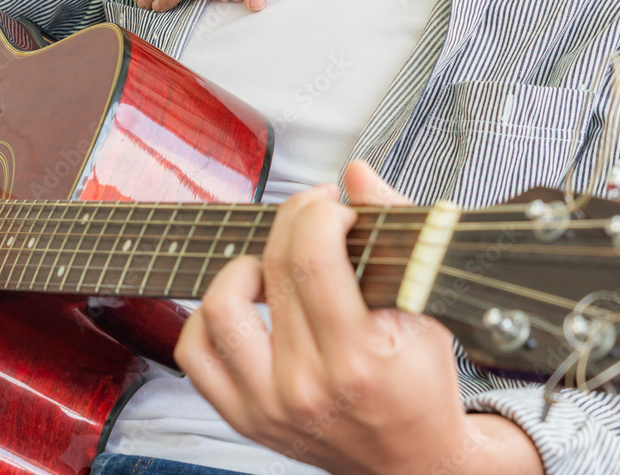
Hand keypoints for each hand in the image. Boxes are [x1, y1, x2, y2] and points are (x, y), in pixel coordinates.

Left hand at [175, 161, 543, 474]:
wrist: (410, 462)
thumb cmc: (421, 384)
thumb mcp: (426, 308)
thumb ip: (395, 232)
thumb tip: (355, 174)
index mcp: (359, 360)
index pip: (313, 261)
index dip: (317, 214)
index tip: (334, 207)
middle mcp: (305, 387)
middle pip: (273, 271)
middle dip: (291, 222)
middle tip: (312, 217)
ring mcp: (267, 405)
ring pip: (219, 309)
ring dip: (244, 269)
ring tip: (275, 268)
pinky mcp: (243, 416)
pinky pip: (193, 354)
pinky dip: (208, 317)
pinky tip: (245, 305)